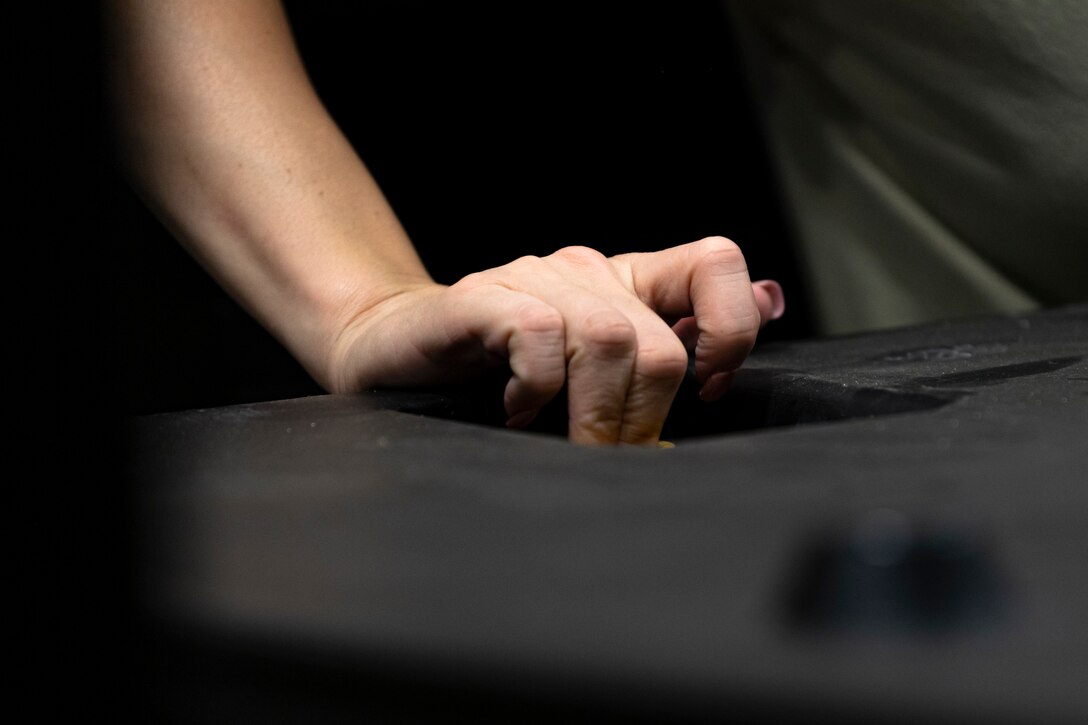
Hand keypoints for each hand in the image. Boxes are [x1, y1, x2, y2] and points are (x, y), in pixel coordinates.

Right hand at [329, 237, 784, 444]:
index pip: (715, 263)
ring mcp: (532, 278)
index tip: (706, 390)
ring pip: (606, 339)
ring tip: (566, 442)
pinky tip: (516, 409)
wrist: (398, 356)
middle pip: (658, 343)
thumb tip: (772, 304)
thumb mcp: (600, 370)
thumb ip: (676, 340)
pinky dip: (538, 388)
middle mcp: (587, 270)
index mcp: (628, 283)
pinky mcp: (481, 298)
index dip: (729, 329)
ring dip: (595, 415)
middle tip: (610, 455)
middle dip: (642, 420)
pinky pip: (538, 335)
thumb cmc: (503, 376)